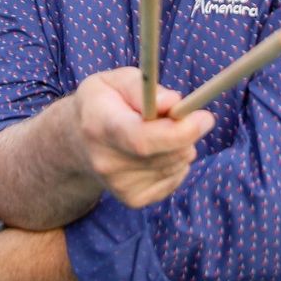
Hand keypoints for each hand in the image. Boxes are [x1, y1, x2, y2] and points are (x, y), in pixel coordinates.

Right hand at [73, 68, 213, 209]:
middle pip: (167, 154)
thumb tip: (174, 103)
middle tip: (181, 115)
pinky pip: (175, 179)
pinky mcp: (132, 199)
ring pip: (177, 165)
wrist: (76, 142)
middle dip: (186, 132)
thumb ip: (144, 88)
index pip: (142, 140)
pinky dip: (177, 162)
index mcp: (99, 126)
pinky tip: (158, 151)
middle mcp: (106, 162)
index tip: (205, 117)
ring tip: (160, 132)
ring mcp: (119, 185)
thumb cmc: (103, 103)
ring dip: (182, 146)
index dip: (180, 132)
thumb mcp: (115, 80)